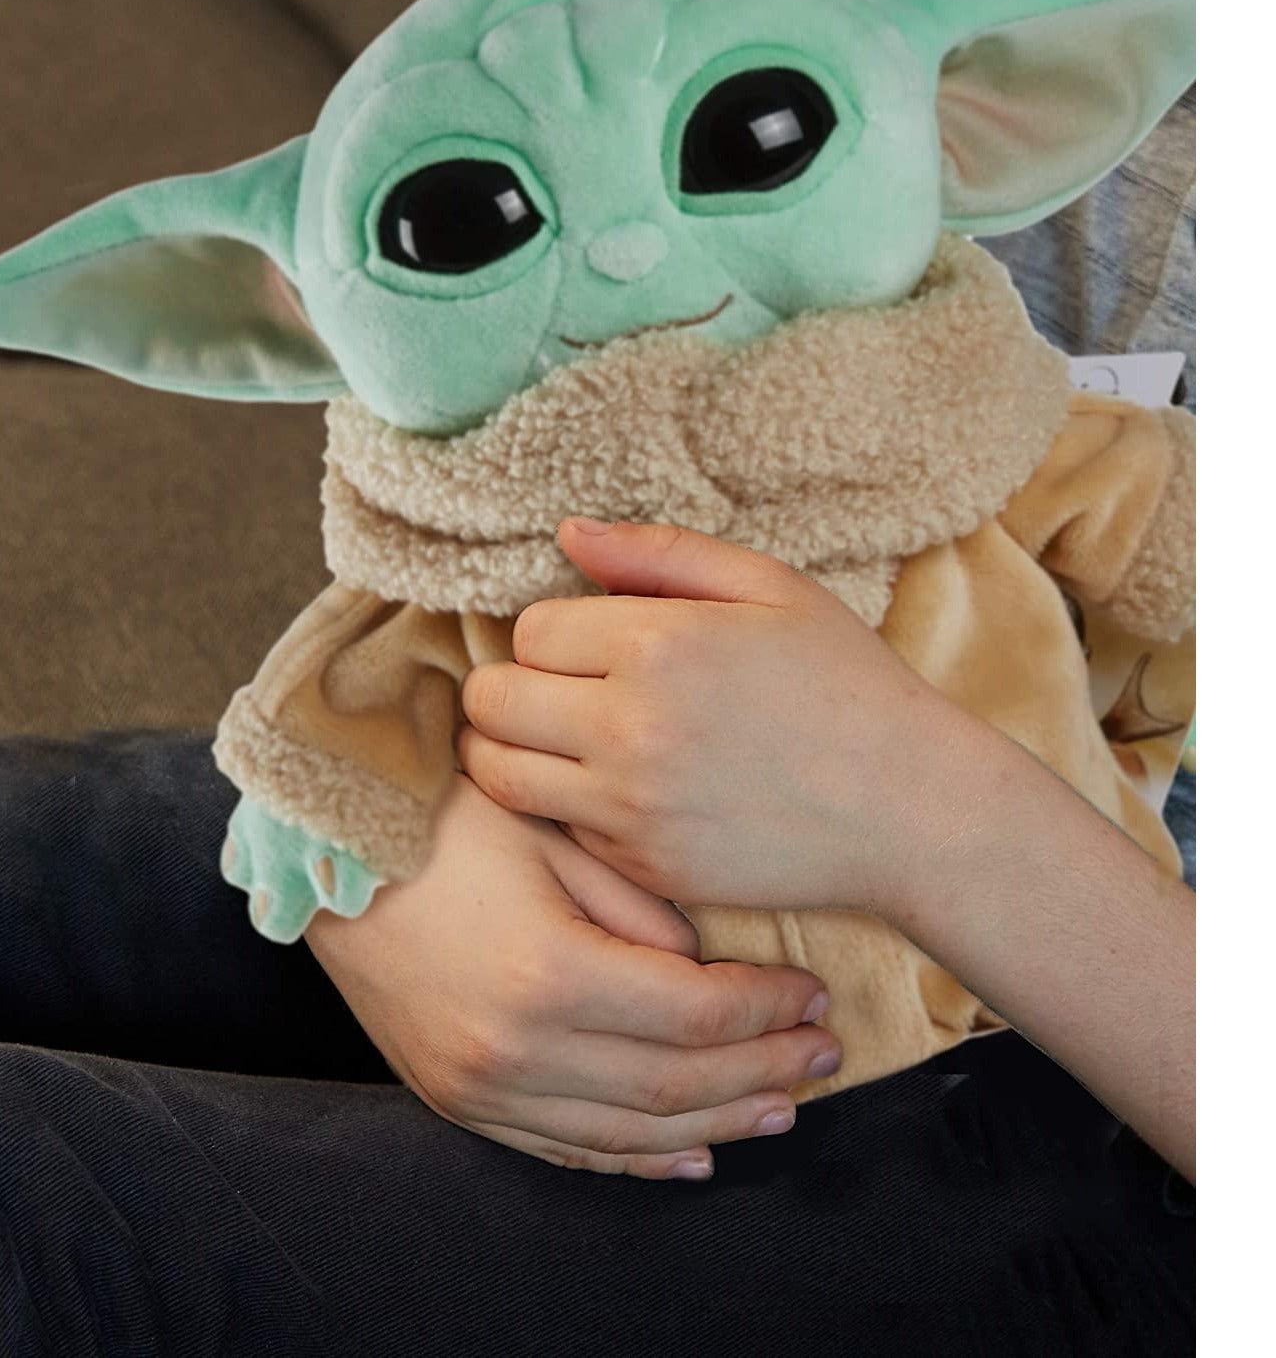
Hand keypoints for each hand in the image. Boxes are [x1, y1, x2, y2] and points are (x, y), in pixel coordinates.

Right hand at [307, 774, 839, 1179]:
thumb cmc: (442, 823)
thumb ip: (637, 905)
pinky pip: (562, 1150)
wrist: (326, 856)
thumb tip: (700, 963)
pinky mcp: (455, 1097)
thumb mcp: (549, 833)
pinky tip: (687, 1154)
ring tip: (781, 1103)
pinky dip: (633, 1160)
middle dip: (761, 1069)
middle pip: (673, 1084)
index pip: (692, 1014)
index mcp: (549, 974)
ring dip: (715, 1122)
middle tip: (822, 1053)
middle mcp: (516, 1050)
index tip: (812, 994)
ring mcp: (480, 1086)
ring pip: (627, 1132)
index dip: (765, 1010)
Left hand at [457, 517, 975, 914]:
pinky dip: (564, 805)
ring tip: (556, 736)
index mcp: (657, 645)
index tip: (589, 640)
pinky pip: (554, 828)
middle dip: (512, 685)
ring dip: (512, 746)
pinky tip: (612, 787)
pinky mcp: (640, 866)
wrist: (908, 808)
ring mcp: (629, 808)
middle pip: (492, 700)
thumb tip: (569, 534)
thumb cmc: (844, 683)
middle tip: (556, 687)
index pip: (529, 630)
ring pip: (498, 771)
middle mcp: (628, 729)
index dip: (553, 630)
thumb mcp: (769, 588)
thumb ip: (660, 552)